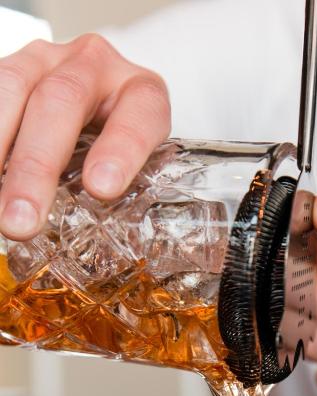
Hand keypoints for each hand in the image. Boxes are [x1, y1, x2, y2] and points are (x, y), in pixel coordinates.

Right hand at [0, 34, 170, 239]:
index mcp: (141, 92)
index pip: (139, 112)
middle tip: (21, 221)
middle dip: (37, 165)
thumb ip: (125, 195)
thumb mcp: (135, 169)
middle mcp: (92, 66)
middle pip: (62, 101)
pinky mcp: (11, 67)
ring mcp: (44, 60)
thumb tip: (102, 252)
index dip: (121, 149)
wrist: (90, 111)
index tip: (101, 189)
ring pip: (13, 87)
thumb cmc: (116, 148)